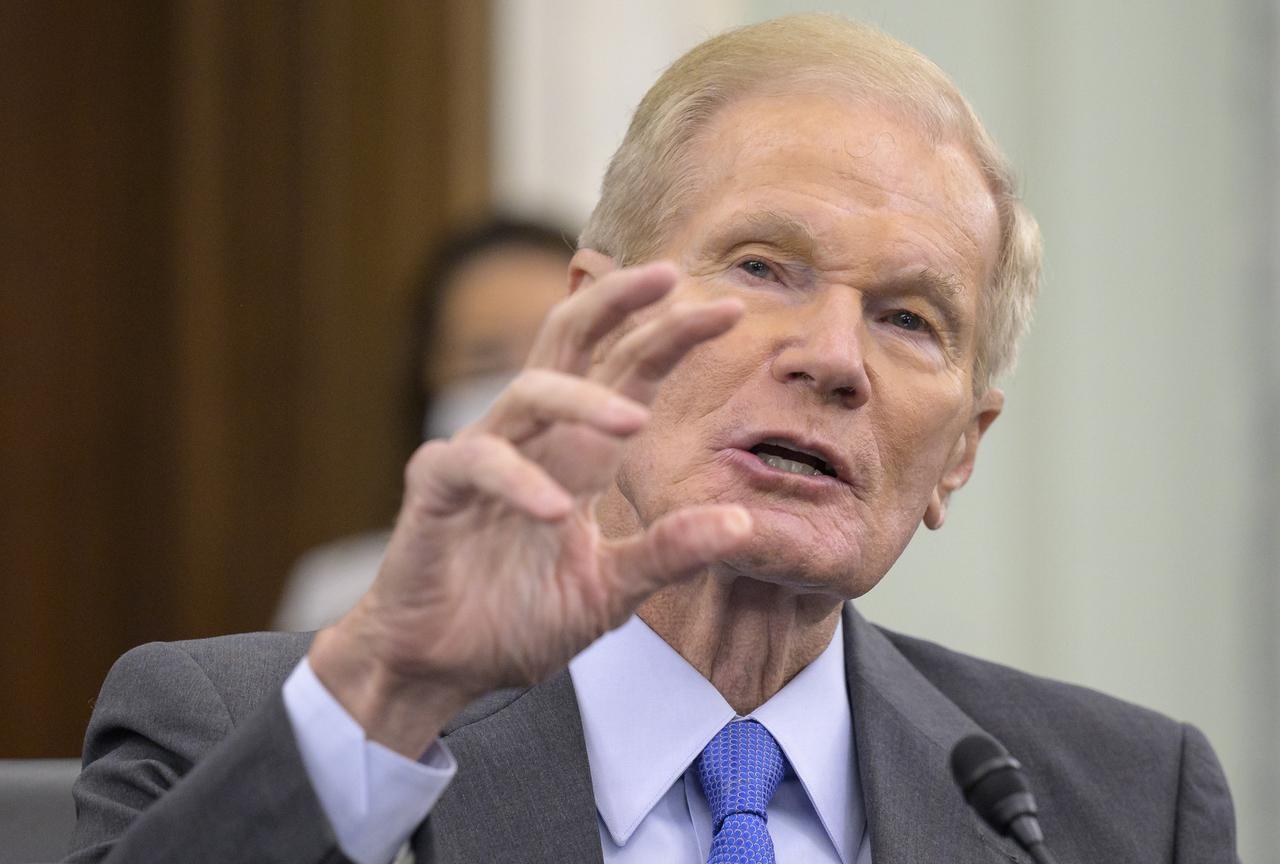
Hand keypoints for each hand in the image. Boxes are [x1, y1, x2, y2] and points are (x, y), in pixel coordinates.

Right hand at [309, 261, 752, 755]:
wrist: (443, 670)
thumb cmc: (518, 622)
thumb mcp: (611, 589)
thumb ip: (669, 554)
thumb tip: (742, 523)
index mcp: (579, 454)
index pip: (627, 372)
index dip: (671, 336)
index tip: (729, 309)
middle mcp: (534, 439)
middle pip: (571, 340)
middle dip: (618, 302)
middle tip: (671, 274)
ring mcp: (483, 455)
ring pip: (532, 390)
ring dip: (584, 399)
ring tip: (632, 422)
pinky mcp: (438, 486)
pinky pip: (481, 463)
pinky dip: (519, 481)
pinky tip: (554, 512)